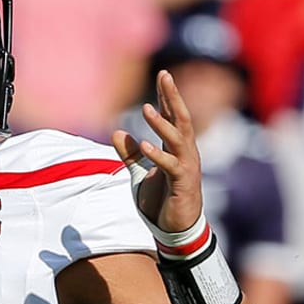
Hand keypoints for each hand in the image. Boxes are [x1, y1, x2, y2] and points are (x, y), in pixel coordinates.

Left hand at [111, 70, 202, 232]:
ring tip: (146, 108)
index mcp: (177, 148)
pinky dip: (157, 155)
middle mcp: (187, 153)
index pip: (174, 116)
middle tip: (165, 76)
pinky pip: (171, 165)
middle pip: (182, 118)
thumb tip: (117, 132)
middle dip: (173, 97)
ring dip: (162, 124)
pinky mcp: (183, 183)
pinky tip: (144, 145)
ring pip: (178, 139)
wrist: (176, 229)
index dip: (167, 96)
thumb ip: (130, 154)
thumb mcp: (139, 173)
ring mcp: (187, 167)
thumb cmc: (162, 200)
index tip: (163, 74)